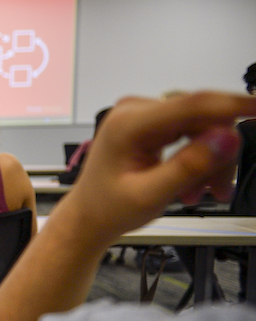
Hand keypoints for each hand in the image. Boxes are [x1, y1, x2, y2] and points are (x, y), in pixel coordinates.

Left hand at [60, 92, 255, 248]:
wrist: (87, 217)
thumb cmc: (108, 209)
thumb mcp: (151, 196)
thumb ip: (190, 167)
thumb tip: (226, 138)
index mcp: (128, 124)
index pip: (193, 103)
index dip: (233, 105)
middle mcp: (135, 111)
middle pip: (203, 118)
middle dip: (218, 154)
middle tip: (219, 190)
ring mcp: (142, 115)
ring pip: (202, 126)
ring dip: (210, 161)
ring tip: (201, 193)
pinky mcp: (150, 123)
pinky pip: (191, 131)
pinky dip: (199, 157)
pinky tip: (192, 184)